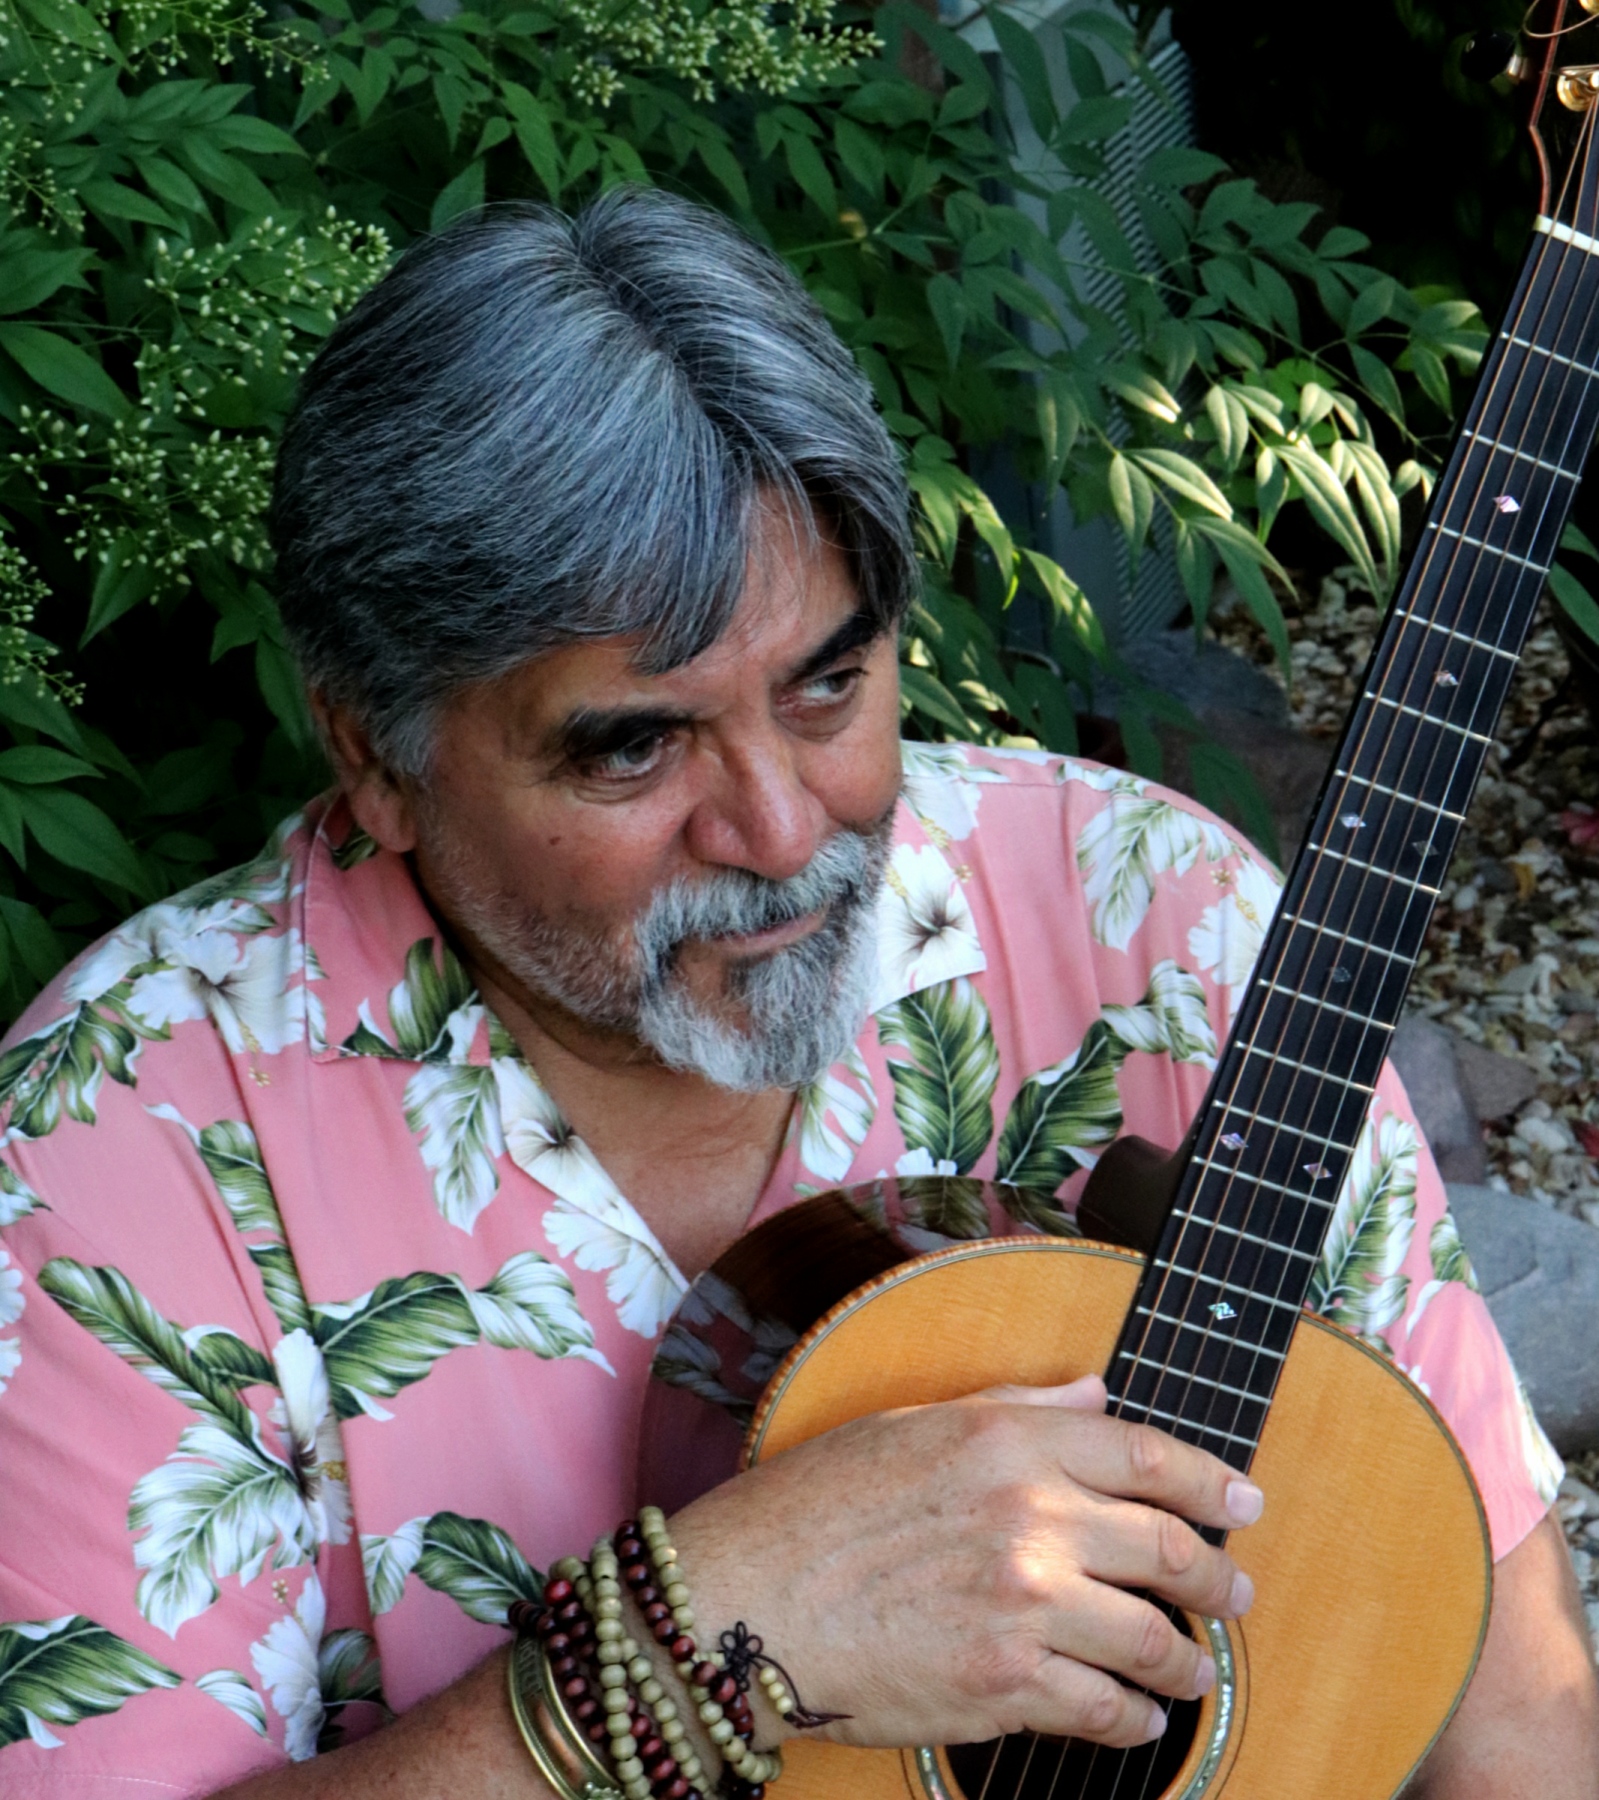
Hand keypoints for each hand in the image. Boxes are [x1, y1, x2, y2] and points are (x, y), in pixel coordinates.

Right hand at [666, 1376, 1262, 1752]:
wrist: (745, 1608)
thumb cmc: (811, 1510)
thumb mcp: (910, 1425)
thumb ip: (1015, 1403)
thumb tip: (1094, 1392)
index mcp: (1004, 1438)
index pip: (1144, 1451)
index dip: (1211, 1479)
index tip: (1245, 1502)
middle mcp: (1028, 1513)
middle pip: (1167, 1545)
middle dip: (1219, 1578)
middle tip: (1237, 1592)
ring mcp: (1024, 1602)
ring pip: (1151, 1636)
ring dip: (1188, 1658)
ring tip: (1195, 1668)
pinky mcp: (1006, 1685)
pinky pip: (1105, 1707)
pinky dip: (1136, 1719)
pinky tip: (1138, 1718)